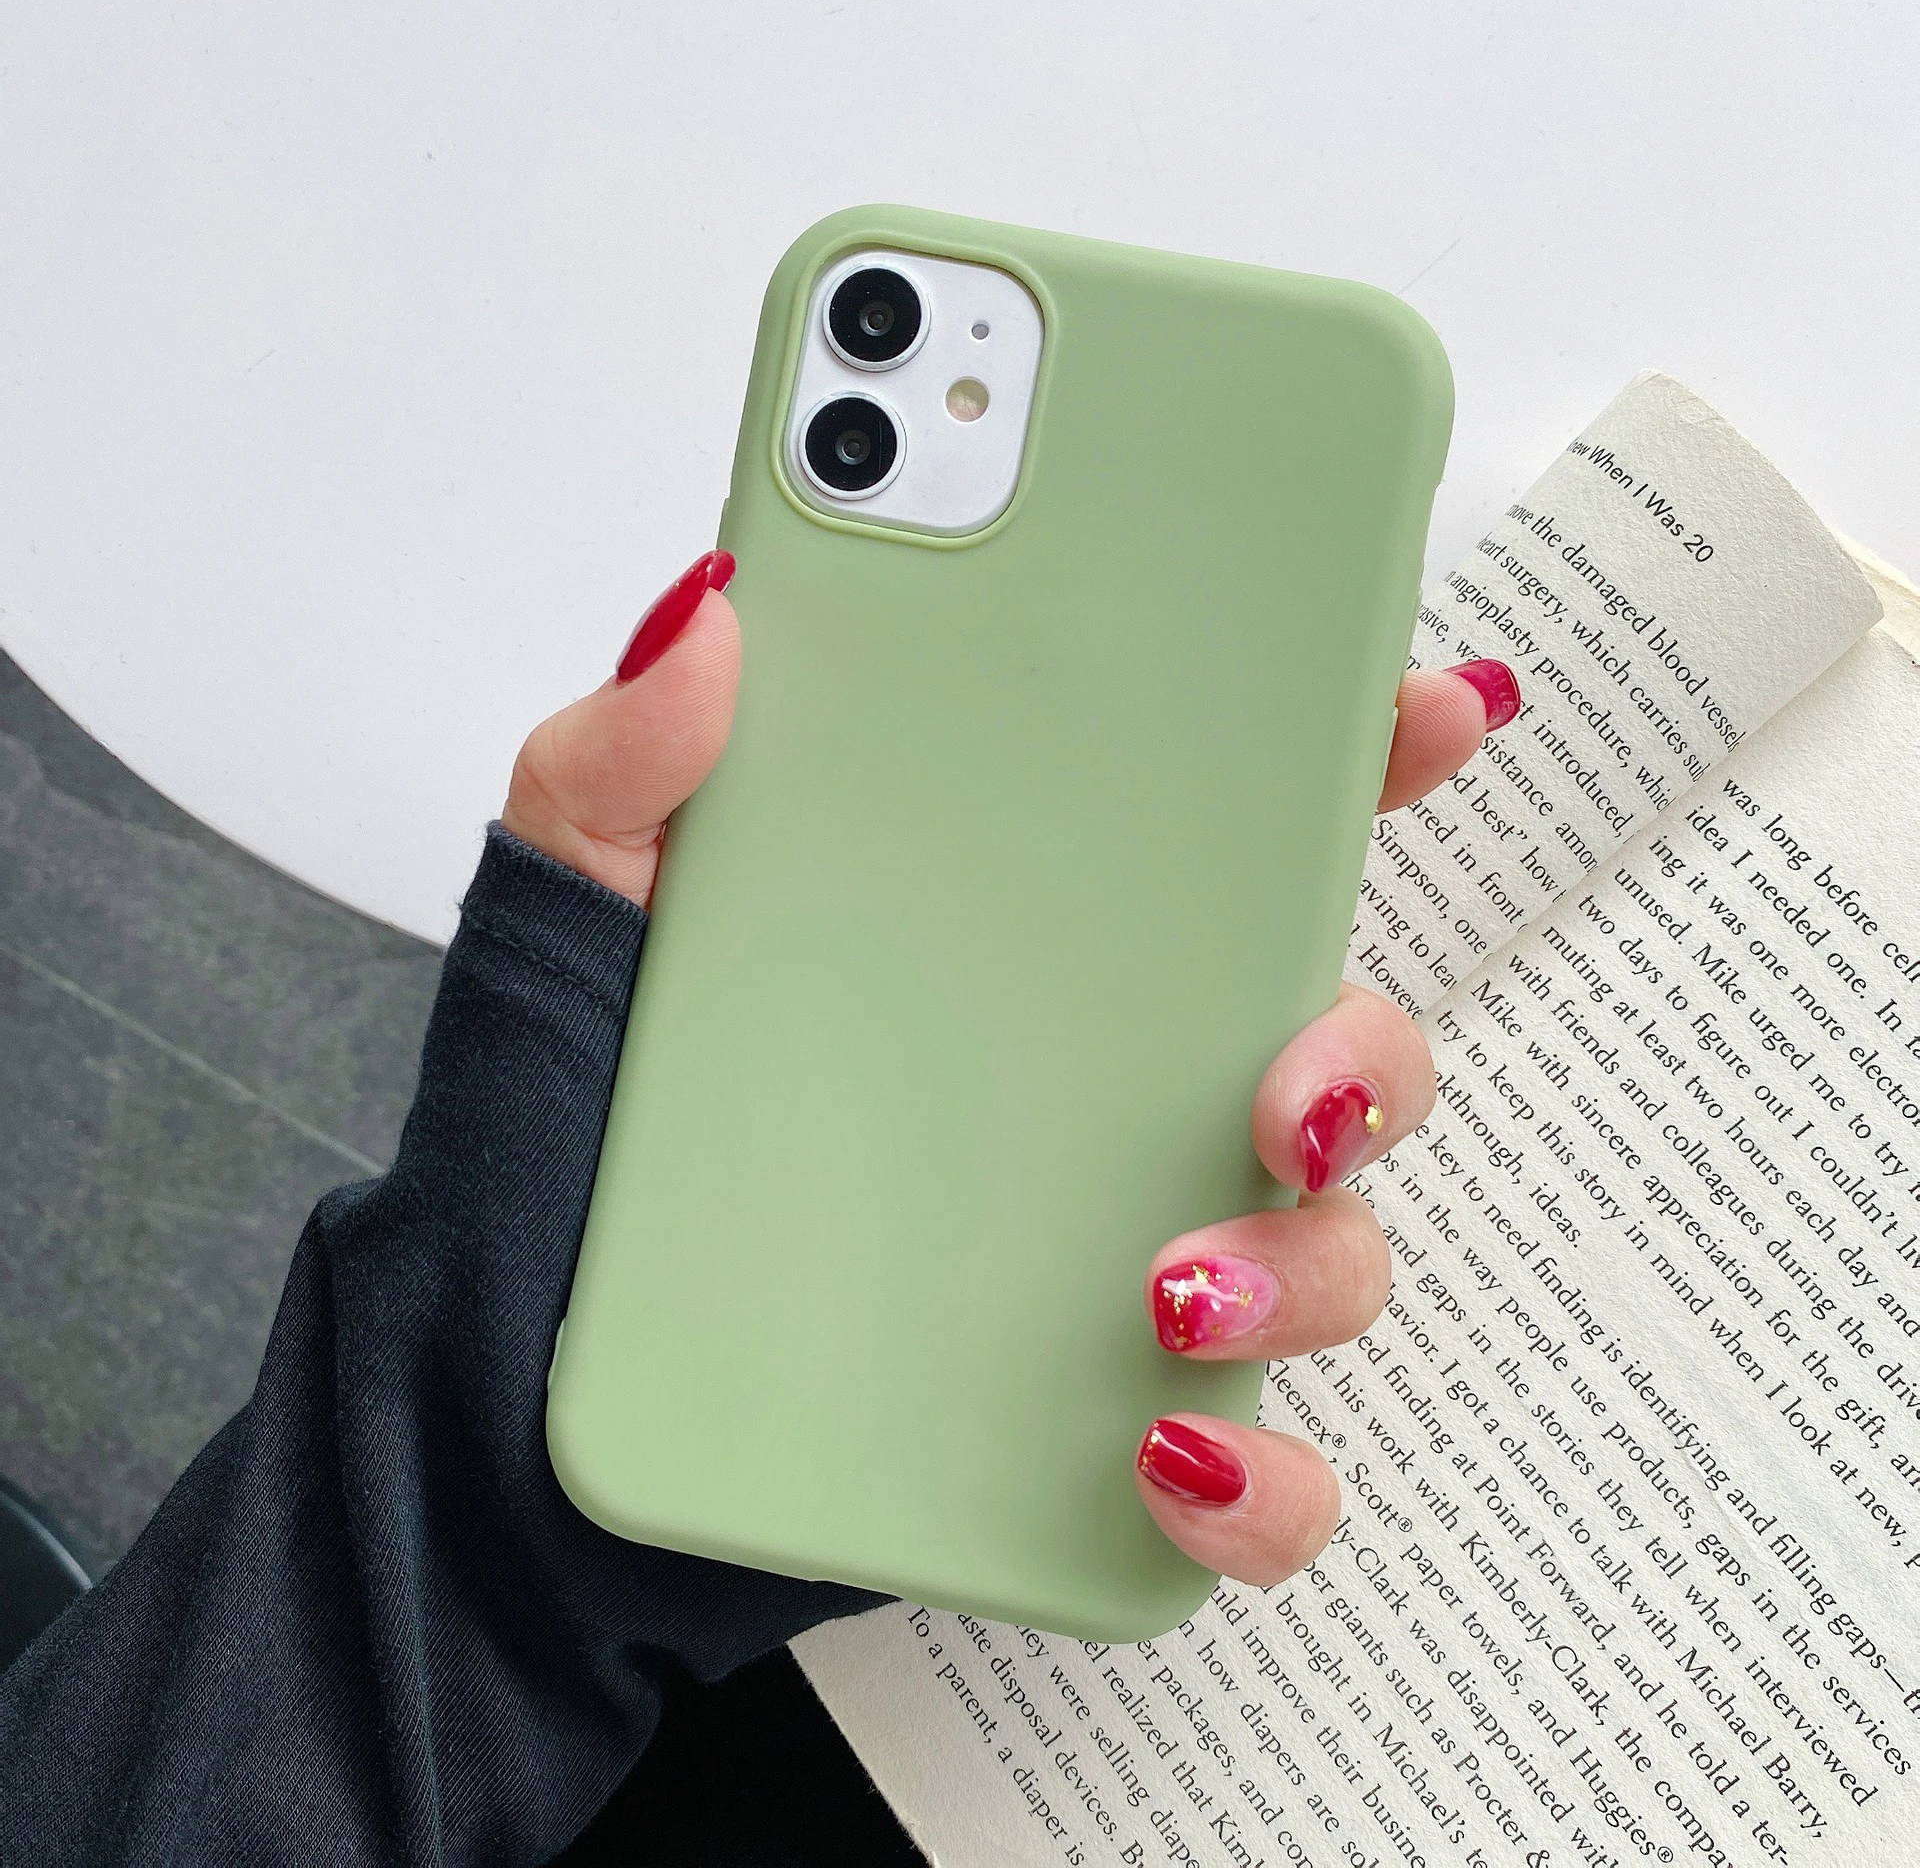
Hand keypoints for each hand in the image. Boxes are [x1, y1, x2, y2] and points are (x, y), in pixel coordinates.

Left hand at [503, 551, 1519, 1588]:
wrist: (500, 1406)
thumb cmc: (557, 1143)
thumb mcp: (569, 926)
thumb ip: (619, 768)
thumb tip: (713, 612)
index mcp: (1011, 939)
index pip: (1221, 830)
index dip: (1350, 756)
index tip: (1422, 706)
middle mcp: (1093, 1089)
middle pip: (1327, 1035)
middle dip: (1369, 1048)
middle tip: (1291, 1082)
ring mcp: (1106, 1251)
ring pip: (1323, 1243)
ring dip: (1307, 1263)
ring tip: (1168, 1286)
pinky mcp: (1085, 1418)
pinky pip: (1251, 1467)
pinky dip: (1254, 1479)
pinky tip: (1156, 1452)